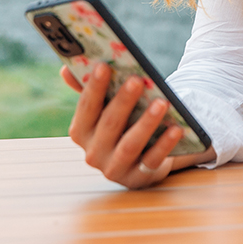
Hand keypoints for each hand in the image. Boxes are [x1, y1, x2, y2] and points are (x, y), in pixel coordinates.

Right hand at [62, 64, 212, 188]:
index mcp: (81, 132)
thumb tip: (65, 69)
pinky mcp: (138, 178)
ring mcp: (115, 168)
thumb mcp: (104, 108)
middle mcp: (93, 153)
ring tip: (161, 102)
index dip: (93, 86)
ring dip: (146, 122)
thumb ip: (87, 88)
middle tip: (137, 80)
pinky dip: (164, 144)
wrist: (140, 156)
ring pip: (130, 144)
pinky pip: (152, 160)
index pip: (86, 107)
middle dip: (123, 101)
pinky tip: (176, 128)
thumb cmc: (121, 123)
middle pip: (109, 124)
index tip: (103, 65)